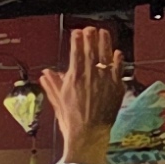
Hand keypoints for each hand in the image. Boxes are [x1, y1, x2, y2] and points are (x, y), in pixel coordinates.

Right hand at [41, 26, 126, 163]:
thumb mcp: (58, 101)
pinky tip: (117, 52)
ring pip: (106, 56)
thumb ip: (53, 85)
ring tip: (103, 32)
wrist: (89, 135)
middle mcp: (90, 77)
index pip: (76, 53)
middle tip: (90, 28)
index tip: (77, 32)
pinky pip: (118, 69)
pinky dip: (117, 59)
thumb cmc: (72, 121)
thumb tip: (47, 74)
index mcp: (74, 79)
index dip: (77, 40)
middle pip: (91, 51)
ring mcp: (105, 81)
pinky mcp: (116, 88)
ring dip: (104, 42)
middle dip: (91, 37)